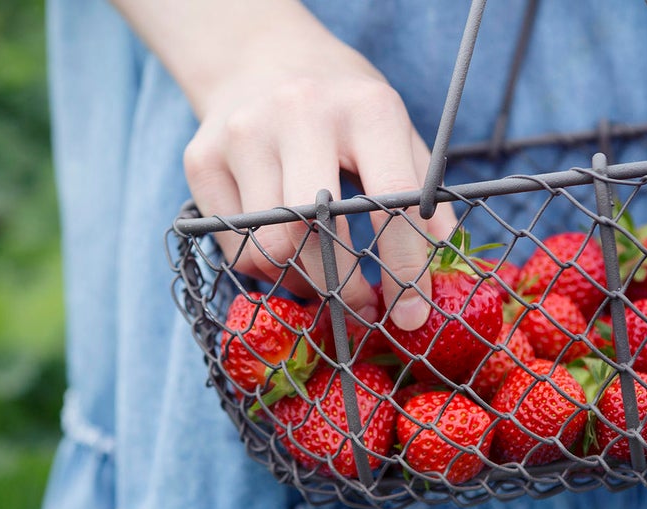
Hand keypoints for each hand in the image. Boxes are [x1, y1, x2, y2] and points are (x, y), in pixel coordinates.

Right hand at [184, 38, 456, 330]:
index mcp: (365, 106)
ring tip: (325, 281)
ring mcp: (242, 135)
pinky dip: (265, 266)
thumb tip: (445, 264)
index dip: (404, 266)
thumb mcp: (394, 130)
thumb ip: (423, 192)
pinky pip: (234, 246)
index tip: (412, 312)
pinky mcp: (201, 159)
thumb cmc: (341, 106)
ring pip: (269, 248)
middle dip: (343, 287)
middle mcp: (299, 113)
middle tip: (364, 310)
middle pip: (313, 231)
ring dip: (303, 282)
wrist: (260, 56)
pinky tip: (285, 252)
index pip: (391, 199)